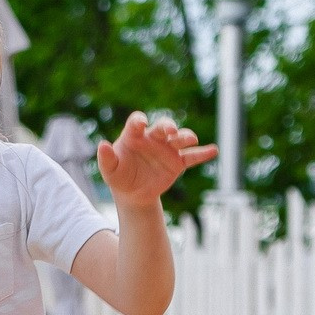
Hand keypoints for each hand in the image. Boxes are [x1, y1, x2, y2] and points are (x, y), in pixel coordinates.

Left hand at [96, 112, 214, 204]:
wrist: (133, 194)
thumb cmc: (119, 176)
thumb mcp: (110, 171)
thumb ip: (106, 158)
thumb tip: (102, 145)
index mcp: (134, 136)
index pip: (136, 123)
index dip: (138, 121)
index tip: (141, 123)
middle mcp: (153, 138)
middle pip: (163, 127)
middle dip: (168, 126)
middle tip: (171, 131)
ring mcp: (167, 149)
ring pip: (179, 139)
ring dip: (185, 136)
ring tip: (191, 139)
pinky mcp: (177, 162)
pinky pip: (191, 157)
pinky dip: (202, 153)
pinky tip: (213, 150)